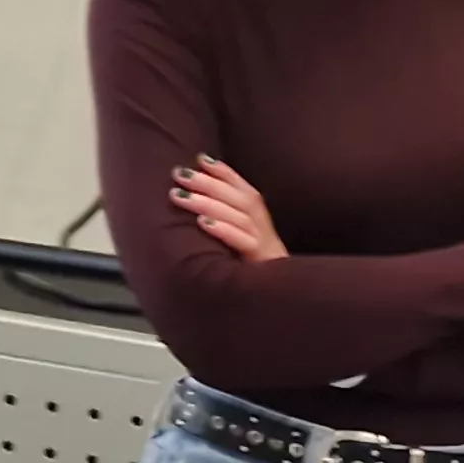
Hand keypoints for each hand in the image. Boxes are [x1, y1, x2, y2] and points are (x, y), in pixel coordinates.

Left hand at [168, 158, 283, 263]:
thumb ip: (230, 224)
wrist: (284, 304)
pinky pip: (244, 243)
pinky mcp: (261, 264)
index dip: (226, 173)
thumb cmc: (255, 273)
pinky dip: (224, 230)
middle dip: (209, 183)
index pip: (246, 191)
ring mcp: (265, 247)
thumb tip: (196, 203)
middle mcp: (266, 231)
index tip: (201, 158)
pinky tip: (204, 222)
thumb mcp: (245, 245)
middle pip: (242, 199)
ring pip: (240, 218)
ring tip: (179, 195)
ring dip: (208, 203)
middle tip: (179, 173)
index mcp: (262, 224)